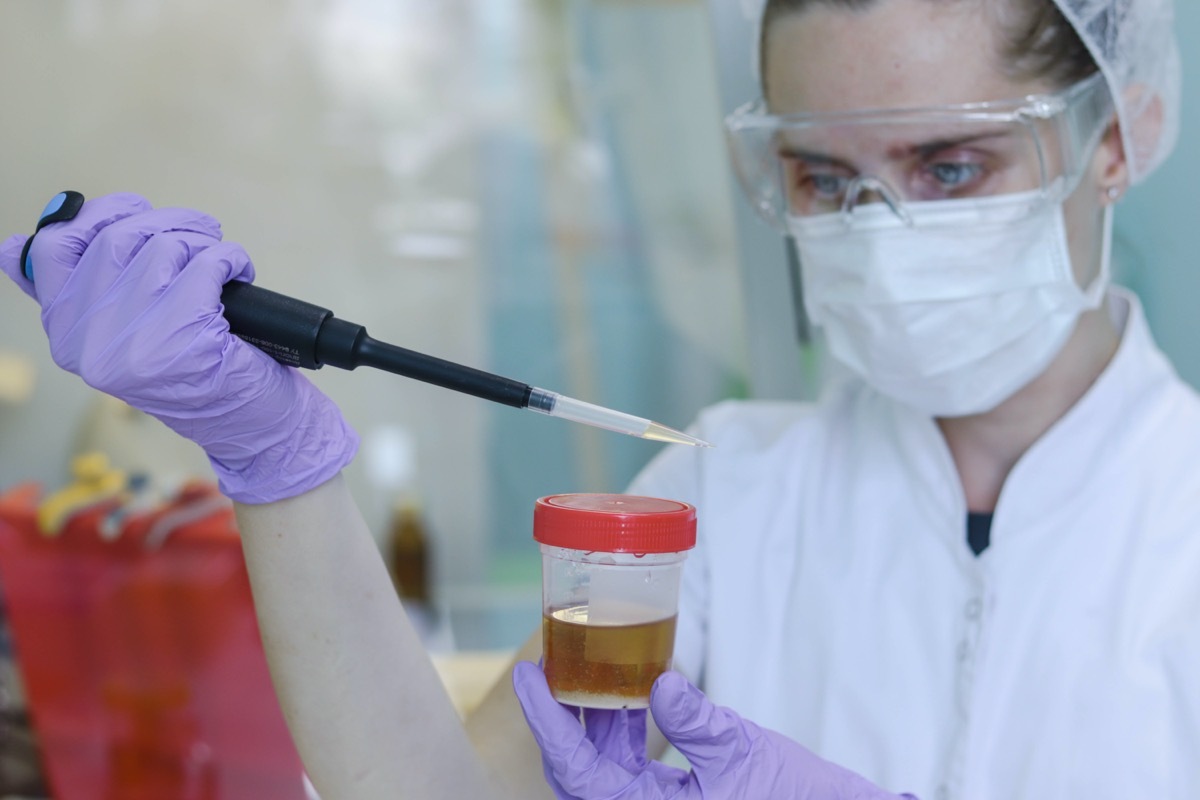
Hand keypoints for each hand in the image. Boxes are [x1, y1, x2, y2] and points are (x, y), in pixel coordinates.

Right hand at [0, 193, 357, 502]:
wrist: (245, 423)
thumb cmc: (190, 370)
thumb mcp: (118, 335)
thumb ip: (76, 293)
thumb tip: (15, 243)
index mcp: (65, 334)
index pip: (51, 250)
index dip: (94, 216)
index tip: (131, 212)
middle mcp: (91, 342)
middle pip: (116, 237)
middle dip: (166, 222)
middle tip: (198, 233)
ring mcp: (136, 343)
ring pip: (163, 246)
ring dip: (201, 241)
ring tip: (218, 258)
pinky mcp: (187, 341)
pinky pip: (207, 264)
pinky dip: (230, 259)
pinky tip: (238, 273)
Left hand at [513, 661, 915, 798]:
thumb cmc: (793, 796)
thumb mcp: (743, 751)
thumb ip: (696, 720)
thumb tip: (659, 683)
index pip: (577, 771)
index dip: (546, 722)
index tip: (526, 676)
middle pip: (581, 769)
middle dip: (563, 716)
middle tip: (548, 664)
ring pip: (604, 768)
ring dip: (593, 721)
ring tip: (586, 668)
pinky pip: (630, 770)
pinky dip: (622, 733)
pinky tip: (629, 694)